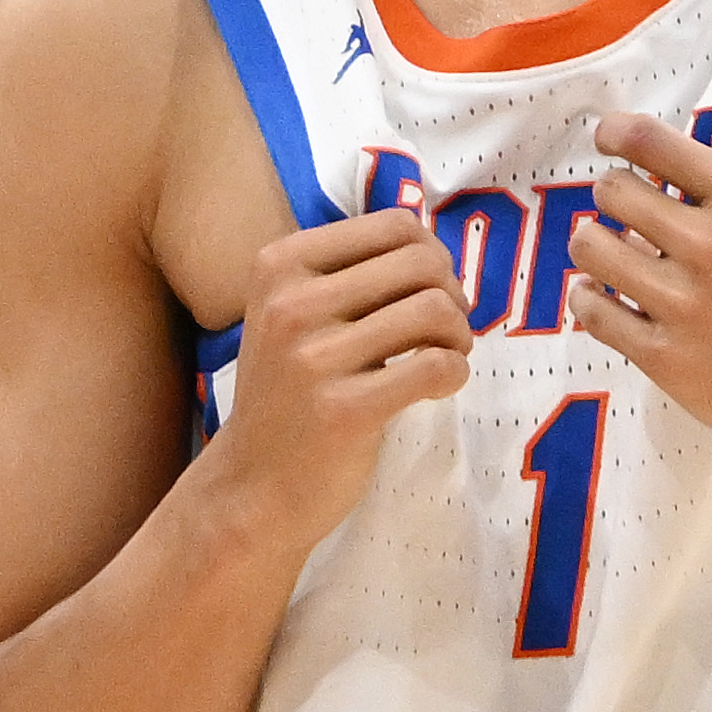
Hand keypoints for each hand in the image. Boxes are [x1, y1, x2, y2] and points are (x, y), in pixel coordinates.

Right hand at [203, 204, 470, 550]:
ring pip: (434, 310)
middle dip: (452, 295)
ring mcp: (313, 358)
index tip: (429, 294)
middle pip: (422, 263)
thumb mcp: (293, 314)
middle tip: (446, 332)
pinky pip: (436, 365)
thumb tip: (431, 244)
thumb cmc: (289, 394)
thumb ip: (350, 272)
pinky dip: (454, 373)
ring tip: (445, 359)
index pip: (393, 225)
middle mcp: (290, 304)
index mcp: (280, 264)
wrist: (253, 486)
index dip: (432, 255)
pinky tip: (436, 388)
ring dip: (458, 336)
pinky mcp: (344, 410)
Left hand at [566, 107, 711, 459]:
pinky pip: (593, 311)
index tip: (610, 139)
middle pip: (611, 192)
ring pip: (591, 247)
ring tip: (610, 248)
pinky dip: (589, 297)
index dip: (615, 133)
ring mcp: (682, 303)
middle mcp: (708, 245)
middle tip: (626, 208)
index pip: (650, 143)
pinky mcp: (663, 355)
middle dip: (612, 193)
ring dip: (593, 242)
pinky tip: (603, 292)